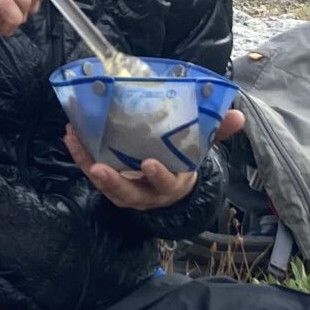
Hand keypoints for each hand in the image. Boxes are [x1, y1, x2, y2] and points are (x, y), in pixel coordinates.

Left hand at [67, 108, 245, 210]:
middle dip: (114, 181)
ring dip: (89, 166)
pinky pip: (92, 171)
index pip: (166, 183)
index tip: (150, 164)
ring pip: (106, 186)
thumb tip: (238, 116)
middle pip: (129, 192)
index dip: (159, 176)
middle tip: (101, 168)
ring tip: (76, 144)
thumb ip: (216, 132)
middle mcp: (147, 193)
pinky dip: (81, 156)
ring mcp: (126, 191)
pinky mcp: (110, 183)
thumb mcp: (201, 150)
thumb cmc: (184, 163)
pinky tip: (71, 136)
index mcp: (172, 184)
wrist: (171, 186)